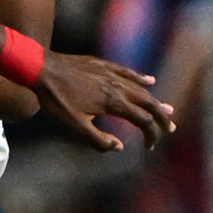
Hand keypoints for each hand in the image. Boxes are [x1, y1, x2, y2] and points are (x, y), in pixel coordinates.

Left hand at [34, 51, 175, 151]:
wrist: (42, 69)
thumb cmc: (56, 100)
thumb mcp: (74, 126)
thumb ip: (98, 139)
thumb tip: (120, 147)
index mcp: (114, 103)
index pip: (143, 121)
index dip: (150, 135)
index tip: (149, 147)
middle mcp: (118, 87)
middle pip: (149, 103)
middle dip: (162, 117)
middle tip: (171, 127)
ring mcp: (112, 74)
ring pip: (141, 88)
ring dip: (155, 100)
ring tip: (167, 108)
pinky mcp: (103, 65)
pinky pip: (128, 72)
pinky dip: (142, 78)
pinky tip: (150, 80)